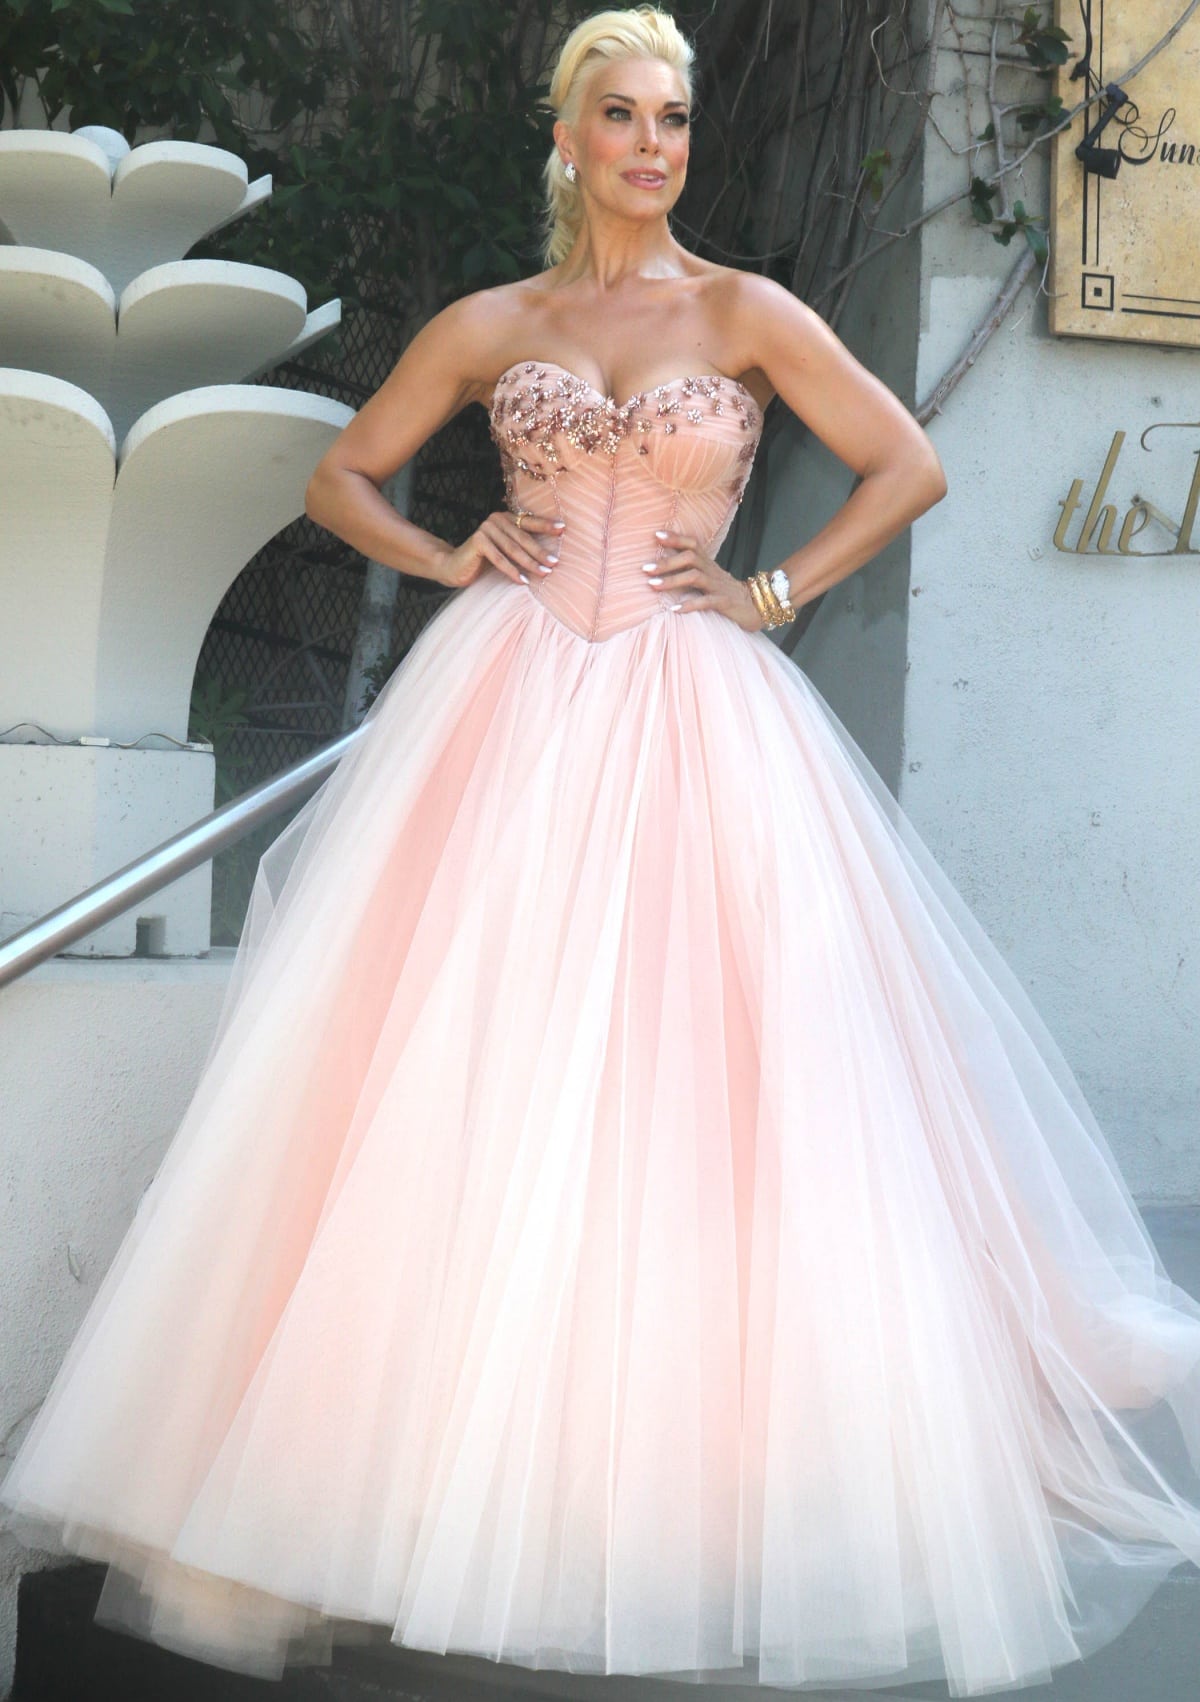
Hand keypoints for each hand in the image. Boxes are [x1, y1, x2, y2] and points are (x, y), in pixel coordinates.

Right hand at [438, 510, 563, 588]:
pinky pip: (499, 559)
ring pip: (513, 549)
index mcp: (505, 518)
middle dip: (540, 552)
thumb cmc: (484, 561)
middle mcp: (496, 519)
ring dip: (530, 563)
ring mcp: (486, 528)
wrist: (455, 566)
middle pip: (523, 538)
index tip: (563, 529)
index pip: (529, 522)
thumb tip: (551, 555)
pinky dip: (512, 571)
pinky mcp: (478, 541)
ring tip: (544, 573)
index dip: (546, 525)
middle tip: (555, 563)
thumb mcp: (506, 551)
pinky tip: (523, 581)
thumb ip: (521, 546)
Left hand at [643, 531, 764, 631]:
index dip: (676, 538)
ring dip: (672, 580)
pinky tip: (675, 609)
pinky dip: (690, 604)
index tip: (656, 535)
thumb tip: (662, 568)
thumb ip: (690, 571)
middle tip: (645, 569)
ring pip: (695, 577)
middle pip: (690, 558)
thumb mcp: (708, 578)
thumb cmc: (725, 593)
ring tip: (653, 585)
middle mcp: (712, 571)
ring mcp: (719, 586)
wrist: (755, 607)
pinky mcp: (725, 602)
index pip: (692, 544)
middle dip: (667, 562)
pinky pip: (706, 602)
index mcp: (708, 564)